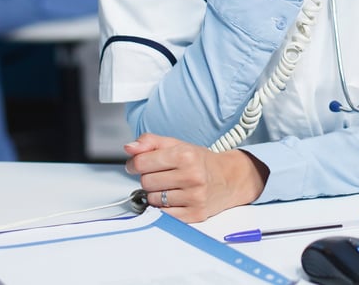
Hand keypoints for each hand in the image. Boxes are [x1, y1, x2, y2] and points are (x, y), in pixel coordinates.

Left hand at [124, 133, 268, 222]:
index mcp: (185, 155)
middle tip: (162, 175)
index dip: (134, 163)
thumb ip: (150, 142)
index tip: (138, 165)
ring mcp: (194, 197)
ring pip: (153, 200)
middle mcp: (192, 176)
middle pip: (146, 182)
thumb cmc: (200, 162)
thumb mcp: (177, 145)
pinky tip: (174, 199)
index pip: (141, 163)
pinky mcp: (195, 214)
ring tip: (171, 187)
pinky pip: (163, 215)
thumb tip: (129, 147)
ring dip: (157, 194)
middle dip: (149, 178)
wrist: (229, 179)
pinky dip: (164, 208)